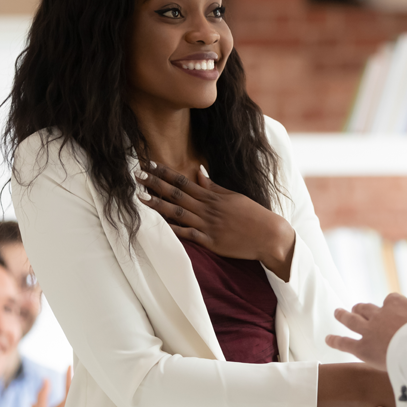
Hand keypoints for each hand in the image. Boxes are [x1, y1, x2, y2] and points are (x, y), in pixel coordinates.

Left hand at [135, 162, 295, 280]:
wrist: (269, 235)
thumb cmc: (252, 214)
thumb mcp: (233, 195)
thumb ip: (213, 186)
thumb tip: (198, 170)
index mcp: (212, 196)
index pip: (183, 181)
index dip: (164, 173)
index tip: (149, 165)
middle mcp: (207, 209)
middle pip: (176, 194)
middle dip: (155, 184)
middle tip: (136, 175)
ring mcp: (208, 225)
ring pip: (178, 213)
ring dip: (158, 205)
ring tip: (141, 197)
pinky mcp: (211, 242)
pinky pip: (188, 235)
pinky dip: (174, 230)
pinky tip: (159, 225)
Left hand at [326, 293, 406, 369]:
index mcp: (398, 304)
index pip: (391, 300)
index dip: (392, 305)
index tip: (395, 310)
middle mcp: (381, 314)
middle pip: (367, 308)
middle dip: (362, 308)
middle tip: (357, 308)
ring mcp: (370, 331)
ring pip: (353, 319)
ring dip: (344, 315)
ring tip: (338, 312)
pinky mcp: (363, 348)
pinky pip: (345, 343)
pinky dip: (336, 340)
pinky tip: (328, 339)